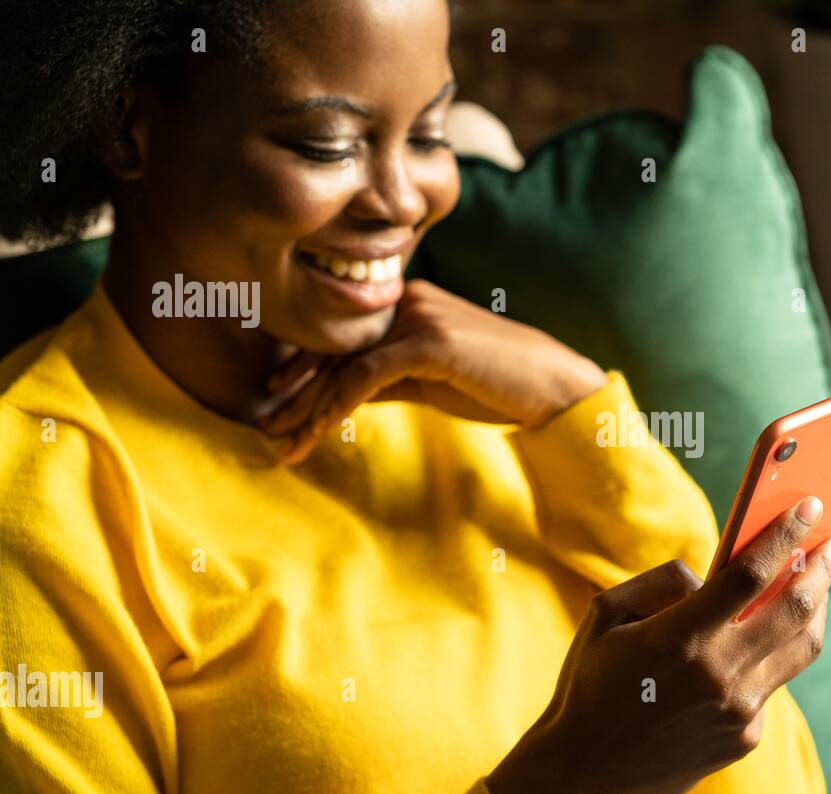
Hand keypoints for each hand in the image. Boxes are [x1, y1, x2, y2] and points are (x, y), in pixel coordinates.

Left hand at [258, 279, 607, 463]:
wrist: (550, 386)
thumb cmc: (496, 384)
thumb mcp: (430, 383)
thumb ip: (387, 381)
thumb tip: (343, 398)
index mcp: (406, 304)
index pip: (342, 337)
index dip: (304, 370)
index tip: (277, 403)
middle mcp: (406, 301)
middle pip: (335, 347)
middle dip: (297, 392)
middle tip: (268, 428)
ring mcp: (417, 317)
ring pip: (344, 364)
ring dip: (310, 407)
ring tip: (285, 442)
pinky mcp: (428, 341)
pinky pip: (367, 375)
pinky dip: (339, 405)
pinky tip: (321, 431)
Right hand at [485, 495, 830, 793]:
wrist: (582, 774)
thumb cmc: (589, 684)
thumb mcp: (607, 615)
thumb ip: (662, 581)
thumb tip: (713, 574)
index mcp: (678, 637)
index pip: (750, 574)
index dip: (785, 535)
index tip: (811, 505)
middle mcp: (717, 675)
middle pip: (794, 608)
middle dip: (824, 566)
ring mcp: (738, 711)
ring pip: (800, 648)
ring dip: (818, 608)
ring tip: (822, 583)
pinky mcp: (745, 737)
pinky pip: (771, 684)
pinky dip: (772, 653)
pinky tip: (766, 638)